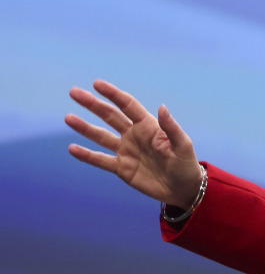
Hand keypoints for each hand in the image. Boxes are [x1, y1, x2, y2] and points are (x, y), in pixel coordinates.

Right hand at [65, 80, 203, 208]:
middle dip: (92, 104)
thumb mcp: (182, 145)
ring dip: (85, 127)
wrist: (183, 189)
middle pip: (110, 116)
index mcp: (149, 126)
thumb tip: (161, 107)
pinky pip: (100, 160)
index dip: (113, 94)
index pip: (127, 105)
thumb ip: (171, 127)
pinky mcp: (122, 168)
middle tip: (74, 92)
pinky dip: (86, 155)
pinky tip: (72, 148)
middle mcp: (134, 135)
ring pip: (101, 136)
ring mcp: (126, 151)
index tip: (97, 84)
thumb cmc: (186, 164)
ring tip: (68, 117)